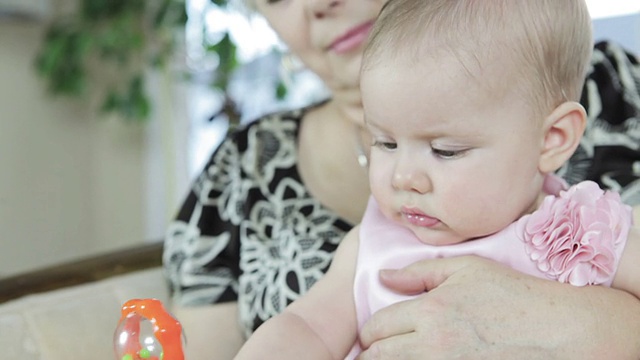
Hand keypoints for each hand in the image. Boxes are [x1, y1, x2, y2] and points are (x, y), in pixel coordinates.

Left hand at [356, 256, 639, 359]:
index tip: (374, 334)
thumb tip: (384, 276)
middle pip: (379, 356)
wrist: (559, 331)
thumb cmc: (516, 295)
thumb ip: (419, 272)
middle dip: (373, 354)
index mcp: (430, 311)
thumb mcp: (467, 269)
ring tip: (398, 357)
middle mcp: (433, 345)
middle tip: (378, 351)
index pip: (377, 327)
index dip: (370, 332)